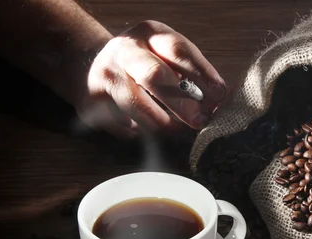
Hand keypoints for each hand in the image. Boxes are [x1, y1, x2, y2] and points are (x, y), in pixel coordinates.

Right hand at [75, 21, 226, 137]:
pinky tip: (146, 131)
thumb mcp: (168, 58)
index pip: (178, 51)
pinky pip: (121, 123)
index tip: (218, 94)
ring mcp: (105, 74)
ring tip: (175, 130)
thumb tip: (219, 99)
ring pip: (134, 104)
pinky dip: (139, 132)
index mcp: (150, 34)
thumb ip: (193, 76)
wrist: (96, 68)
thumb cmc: (146, 65)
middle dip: (181, 102)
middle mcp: (125, 50)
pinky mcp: (92, 101)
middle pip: (154, 75)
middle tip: (198, 121)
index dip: (201, 74)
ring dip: (160, 123)